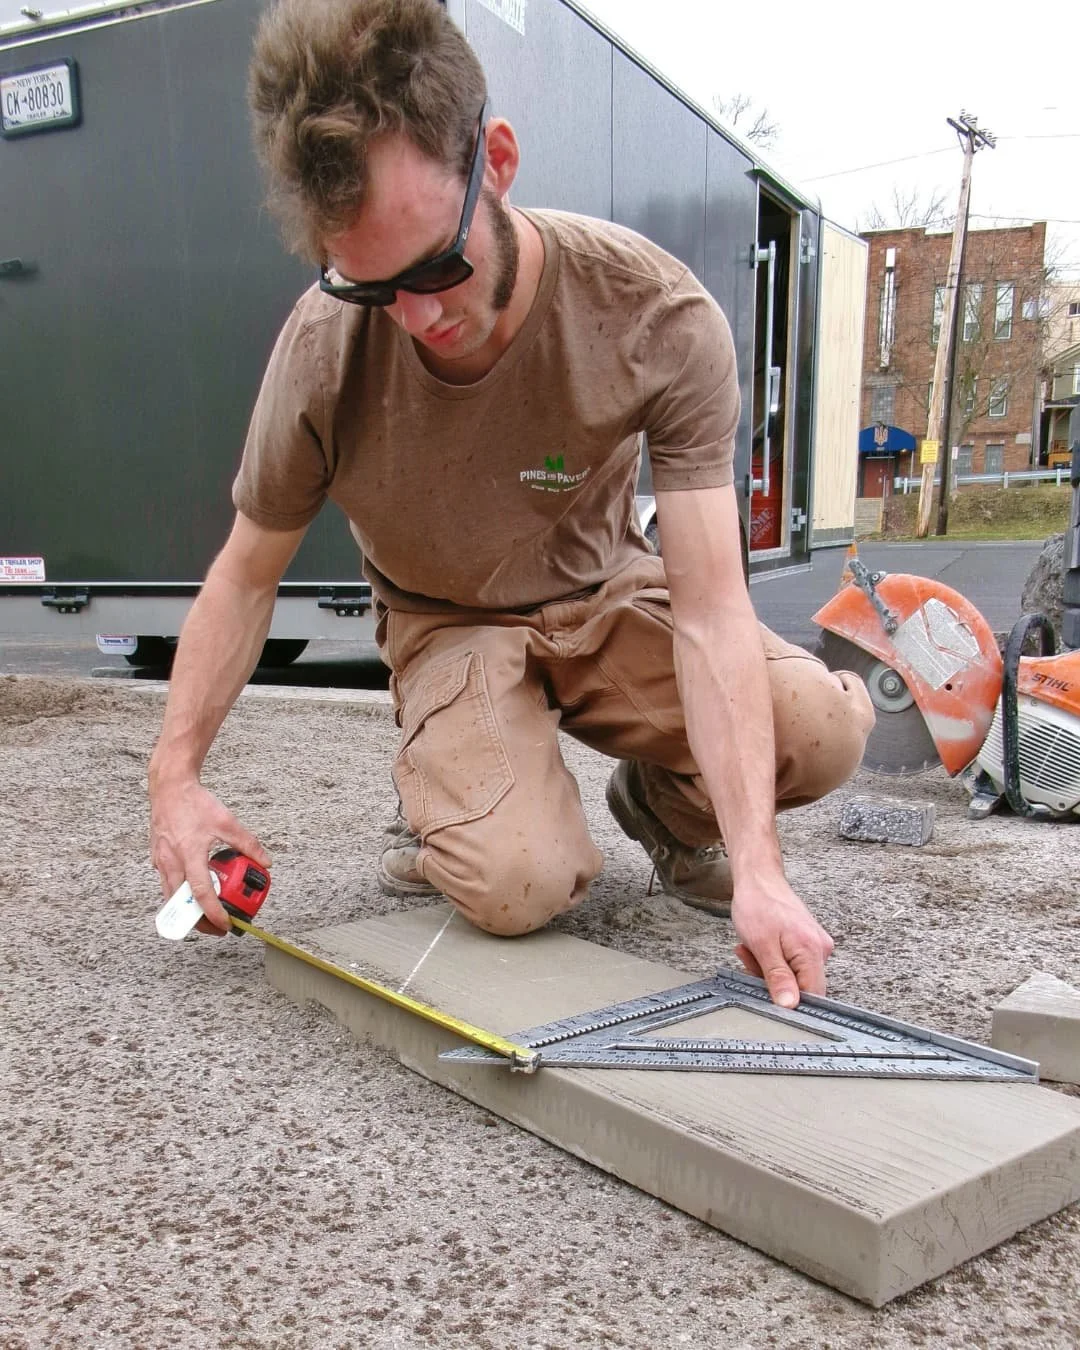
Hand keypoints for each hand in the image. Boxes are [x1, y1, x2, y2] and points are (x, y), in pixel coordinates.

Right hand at [150, 777, 269, 936]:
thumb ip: (248, 843)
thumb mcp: (227, 822)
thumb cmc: (194, 803)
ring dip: (187, 910)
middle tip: (216, 928)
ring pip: (171, 897)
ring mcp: (161, 861)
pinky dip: (179, 893)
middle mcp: (172, 861)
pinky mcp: (157, 859)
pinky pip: (167, 883)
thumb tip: (265, 861)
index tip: (225, 925)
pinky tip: (193, 889)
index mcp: (190, 853)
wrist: (169, 788)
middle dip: (199, 921)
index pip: (201, 893)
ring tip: (206, 914)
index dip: (213, 913)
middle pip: (182, 904)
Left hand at [730, 875, 834, 1007]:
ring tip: (752, 949)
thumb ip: (777, 977)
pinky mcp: (808, 943)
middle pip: (802, 986)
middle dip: (773, 981)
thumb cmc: (758, 904)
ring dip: (769, 969)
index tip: (767, 994)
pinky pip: (792, 963)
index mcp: (813, 951)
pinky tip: (759, 947)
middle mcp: (821, 949)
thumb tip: (789, 1005)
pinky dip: (773, 960)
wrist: (759, 878)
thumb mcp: (761, 945)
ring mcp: (816, 945)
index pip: (813, 996)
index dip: (789, 1002)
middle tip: (751, 960)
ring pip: (794, 975)